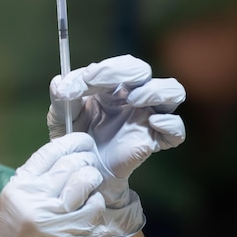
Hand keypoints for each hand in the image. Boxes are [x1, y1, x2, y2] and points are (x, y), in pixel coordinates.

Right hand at [0, 133, 105, 236]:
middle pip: (71, 164)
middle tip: (88, 159)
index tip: (80, 141)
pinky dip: (95, 200)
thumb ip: (33, 181)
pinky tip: (90, 202)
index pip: (49, 153)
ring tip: (91, 178)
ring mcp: (57, 217)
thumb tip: (60, 162)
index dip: (70, 142)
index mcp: (19, 188)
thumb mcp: (10, 202)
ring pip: (85, 182)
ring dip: (92, 176)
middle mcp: (38, 199)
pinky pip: (94, 207)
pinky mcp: (74, 234)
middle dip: (84, 158)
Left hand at [47, 55, 185, 236]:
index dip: (108, 68)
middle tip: (110, 88)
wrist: (82, 171)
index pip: (120, 64)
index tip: (88, 80)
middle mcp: (132, 96)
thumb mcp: (60, 117)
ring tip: (134, 100)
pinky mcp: (154, 140)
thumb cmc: (73, 139)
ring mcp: (147, 116)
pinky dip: (171, 124)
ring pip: (172, 91)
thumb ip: (60, 98)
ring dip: (155, 90)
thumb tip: (60, 82)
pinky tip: (153, 123)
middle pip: (144, 71)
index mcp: (111, 86)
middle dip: (130, 72)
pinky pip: (177, 130)